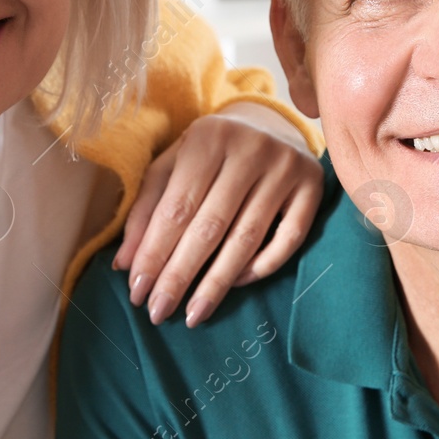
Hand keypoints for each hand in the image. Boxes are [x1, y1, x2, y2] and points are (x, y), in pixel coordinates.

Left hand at [113, 103, 322, 326]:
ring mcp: (286, 167)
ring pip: (247, 237)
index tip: (138, 293)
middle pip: (209, 226)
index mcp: (207, 137)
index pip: (176, 208)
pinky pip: (288, 238)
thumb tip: (125, 264)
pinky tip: (236, 284)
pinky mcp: (313, 186)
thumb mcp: (173, 166)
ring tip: (194, 313)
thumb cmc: (209, 153)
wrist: (268, 125)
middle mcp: (250, 148)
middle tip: (160, 312)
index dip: (154, 254)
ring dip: (217, 282)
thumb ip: (147, 210)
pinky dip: (261, 266)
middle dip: (180, 275)